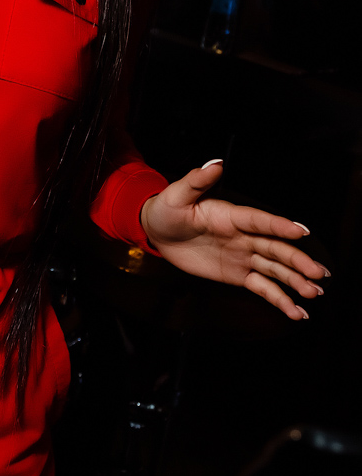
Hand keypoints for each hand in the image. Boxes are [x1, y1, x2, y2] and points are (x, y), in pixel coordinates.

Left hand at [139, 160, 329, 320]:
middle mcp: (243, 236)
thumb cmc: (168, 209)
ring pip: (274, 269)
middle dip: (297, 260)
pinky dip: (280, 299)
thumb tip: (215, 164)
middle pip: (275, 247)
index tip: (301, 232)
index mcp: (231, 215)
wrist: (158, 231)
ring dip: (295, 280)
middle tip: (318, 273)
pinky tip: (297, 312)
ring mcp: (243, 255)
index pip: (259, 221)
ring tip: (315, 293)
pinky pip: (262, 287)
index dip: (279, 226)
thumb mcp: (177, 194)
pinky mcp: (238, 274)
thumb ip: (197, 181)